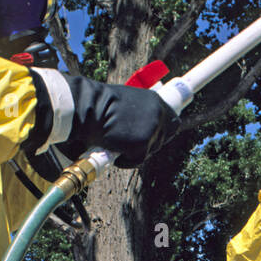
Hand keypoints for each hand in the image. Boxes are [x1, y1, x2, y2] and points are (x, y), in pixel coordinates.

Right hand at [26, 69, 178, 168]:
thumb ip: (140, 113)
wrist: (87, 108)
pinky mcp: (142, 144)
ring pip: (149, 151)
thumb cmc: (99, 105)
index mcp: (155, 100)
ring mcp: (152, 129)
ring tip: (116, 140)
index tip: (157, 137)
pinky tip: (112, 147)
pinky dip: (125, 160)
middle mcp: (158, 113)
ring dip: (133, 151)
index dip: (164, 131)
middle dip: (147, 144)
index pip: (173, 121)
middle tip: (127, 141)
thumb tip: (146, 129)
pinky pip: (137, 160)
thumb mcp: (126, 104)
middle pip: (163, 139)